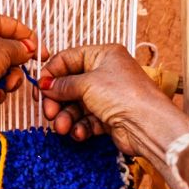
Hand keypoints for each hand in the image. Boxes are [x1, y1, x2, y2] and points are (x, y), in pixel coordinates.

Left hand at [0, 10, 39, 115]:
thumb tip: (26, 50)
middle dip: (13, 70)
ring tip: (1, 88)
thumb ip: (21, 48)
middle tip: (16, 76)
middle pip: (3, 53)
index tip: (41, 53)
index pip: (10, 25)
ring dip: (3, 84)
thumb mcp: (6, 50)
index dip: (29, 40)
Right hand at [39, 43, 188, 157]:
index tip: (40, 89)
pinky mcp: (109, 117)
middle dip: (57, 101)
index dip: (52, 74)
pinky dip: (80, 127)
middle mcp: (105, 73)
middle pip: (70, 85)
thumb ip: (63, 84)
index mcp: (103, 55)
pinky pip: (86, 120)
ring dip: (66, 117)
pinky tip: (79, 133)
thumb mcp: (87, 83)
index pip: (68, 59)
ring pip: (76, 105)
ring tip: (63, 127)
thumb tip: (46, 85)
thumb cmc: (125, 95)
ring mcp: (107, 96)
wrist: (148, 125)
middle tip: (48, 112)